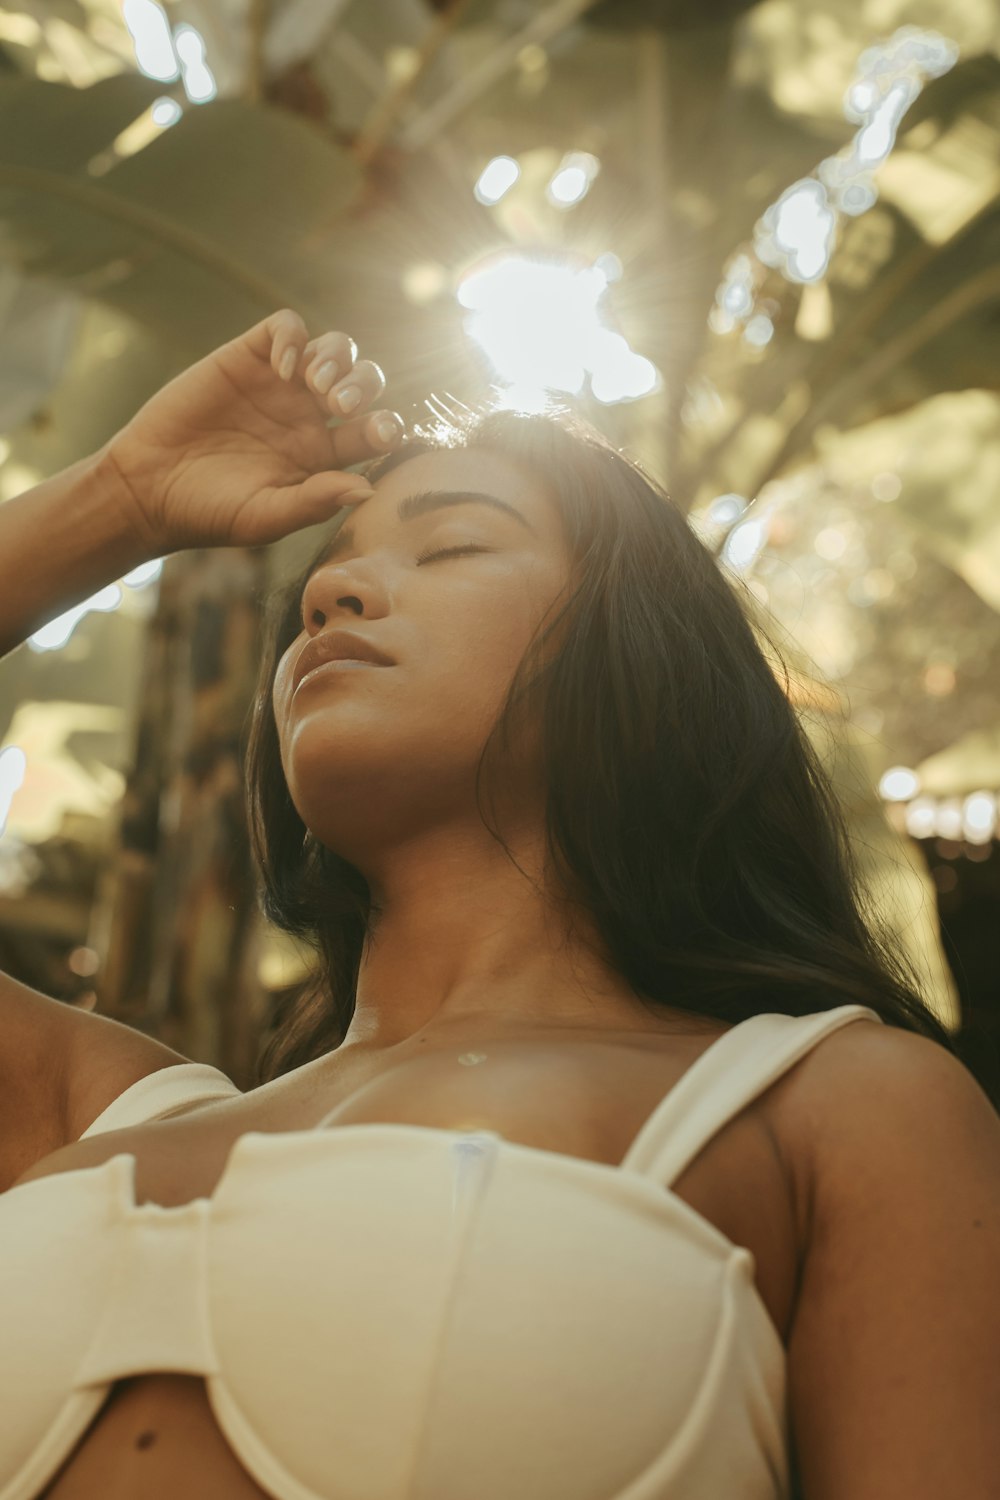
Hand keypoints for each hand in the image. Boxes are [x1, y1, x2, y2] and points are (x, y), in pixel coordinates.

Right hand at [97, 308, 403, 555]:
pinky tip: (281, 366)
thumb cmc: (211, 512)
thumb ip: (316, 501)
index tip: (376, 432)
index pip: (375, 431)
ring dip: (337, 358)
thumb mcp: (267, 517)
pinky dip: (293, 338)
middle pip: (364, 382)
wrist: (149, 488)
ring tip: (315, 383)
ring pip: (335, 349)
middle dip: (364, 385)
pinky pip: (286, 328)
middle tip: (341, 405)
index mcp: (324, 456)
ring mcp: (279, 385)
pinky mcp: (246, 358)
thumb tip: (367, 490)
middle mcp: (308, 416)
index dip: (387, 426)